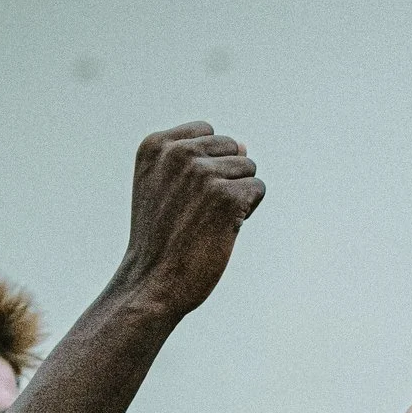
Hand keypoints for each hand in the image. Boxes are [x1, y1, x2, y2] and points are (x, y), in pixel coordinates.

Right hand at [114, 123, 265, 315]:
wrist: (153, 280)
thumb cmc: (161, 236)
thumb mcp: (162, 185)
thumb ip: (196, 157)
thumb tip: (244, 144)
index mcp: (155, 145)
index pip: (208, 132)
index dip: (208, 163)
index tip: (186, 193)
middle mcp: (177, 153)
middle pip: (231, 148)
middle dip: (225, 177)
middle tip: (198, 210)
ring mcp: (202, 173)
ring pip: (247, 167)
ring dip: (237, 195)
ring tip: (208, 219)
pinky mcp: (225, 196)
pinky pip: (258, 188)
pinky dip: (247, 210)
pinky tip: (223, 228)